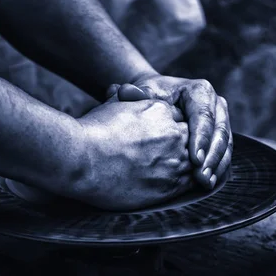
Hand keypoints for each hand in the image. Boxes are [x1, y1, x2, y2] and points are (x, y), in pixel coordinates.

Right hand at [75, 98, 192, 210]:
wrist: (81, 159)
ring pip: (194, 161)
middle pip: (191, 138)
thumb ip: (125, 99)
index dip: (173, 127)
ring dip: (190, 165)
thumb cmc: (91, 131)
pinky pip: (190, 183)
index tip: (165, 136)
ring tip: (177, 171)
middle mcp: (173, 134)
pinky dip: (189, 182)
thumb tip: (120, 89)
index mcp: (161, 110)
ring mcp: (174, 160)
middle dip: (187, 145)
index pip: (180, 117)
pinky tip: (177, 183)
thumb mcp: (112, 105)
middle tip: (175, 154)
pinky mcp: (170, 185)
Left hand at [107, 74, 232, 189]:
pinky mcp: (222, 136)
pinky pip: (225, 153)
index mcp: (199, 91)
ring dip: (218, 165)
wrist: (157, 100)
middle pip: (220, 130)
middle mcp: (216, 103)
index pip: (203, 115)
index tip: (194, 159)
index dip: (200, 138)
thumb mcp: (143, 94)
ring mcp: (222, 120)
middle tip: (201, 176)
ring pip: (226, 143)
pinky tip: (209, 184)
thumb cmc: (148, 98)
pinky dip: (219, 169)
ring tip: (205, 183)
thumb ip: (137, 95)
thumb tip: (125, 92)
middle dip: (212, 156)